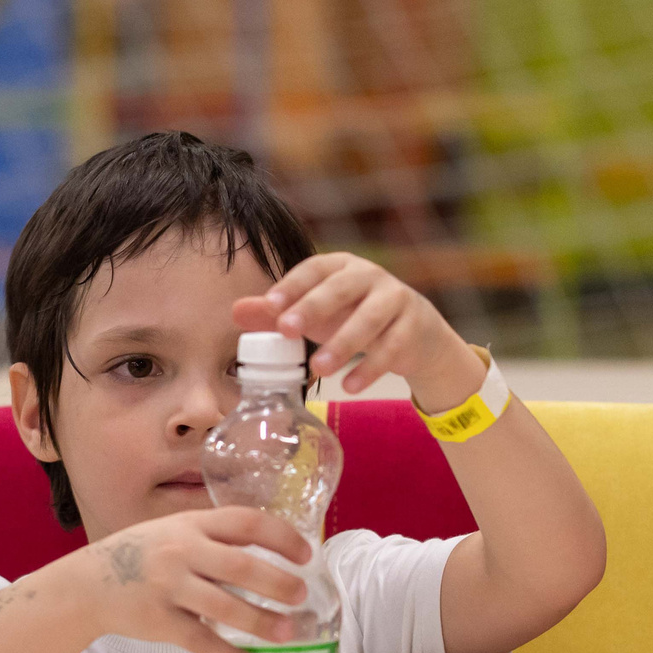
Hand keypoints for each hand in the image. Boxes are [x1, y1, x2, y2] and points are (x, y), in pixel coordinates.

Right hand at [79, 508, 313, 652]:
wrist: (87, 584)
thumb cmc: (143, 554)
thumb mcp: (175, 531)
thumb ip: (215, 537)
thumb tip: (273, 552)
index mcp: (192, 525)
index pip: (246, 522)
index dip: (281, 536)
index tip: (306, 553)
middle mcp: (182, 552)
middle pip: (240, 566)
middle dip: (277, 582)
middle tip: (302, 595)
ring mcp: (169, 588)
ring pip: (225, 607)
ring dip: (261, 622)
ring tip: (288, 632)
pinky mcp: (160, 622)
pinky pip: (202, 643)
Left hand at [234, 252, 484, 409]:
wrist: (417, 334)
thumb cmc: (355, 317)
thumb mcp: (317, 315)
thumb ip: (278, 313)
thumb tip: (235, 311)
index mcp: (342, 266)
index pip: (315, 268)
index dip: (293, 285)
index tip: (270, 307)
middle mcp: (371, 277)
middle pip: (342, 287)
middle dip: (314, 308)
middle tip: (288, 331)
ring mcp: (396, 300)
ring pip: (370, 319)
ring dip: (343, 344)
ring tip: (318, 368)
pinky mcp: (413, 328)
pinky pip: (392, 348)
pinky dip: (369, 368)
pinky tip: (348, 387)